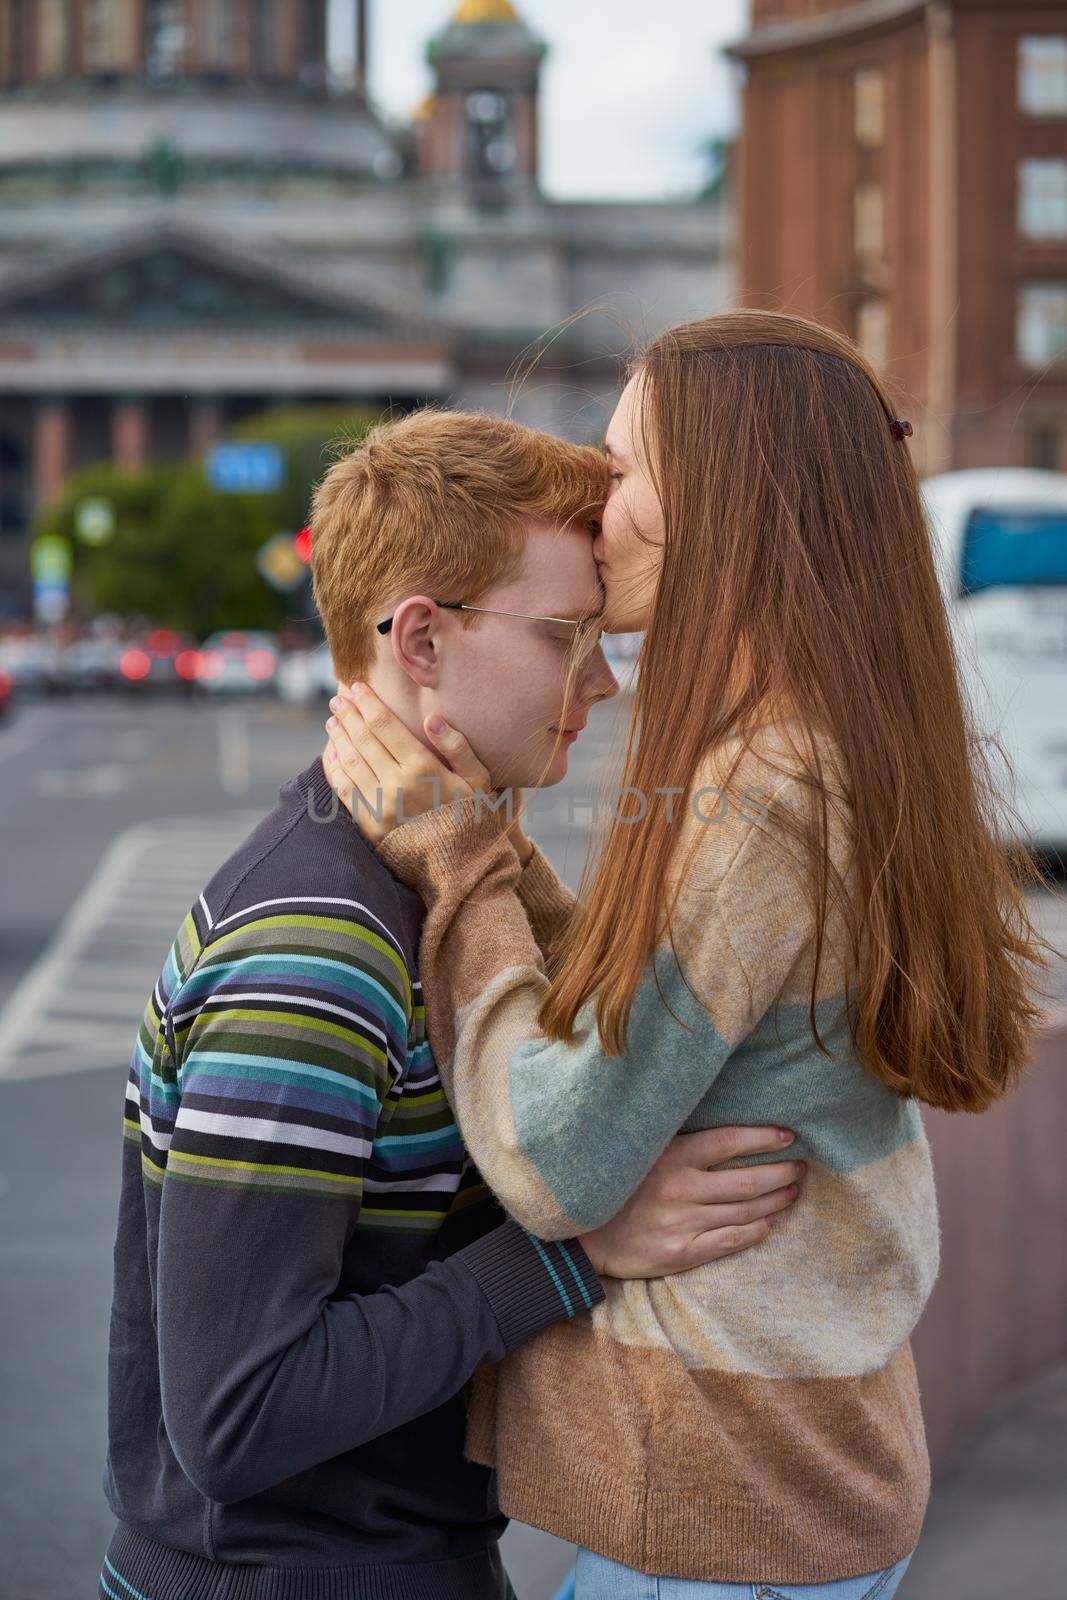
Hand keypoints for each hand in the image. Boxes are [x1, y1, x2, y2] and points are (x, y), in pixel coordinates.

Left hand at [324, 683, 489, 843]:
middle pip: (362, 739)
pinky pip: (344, 790)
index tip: (357, 688)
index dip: (367, 703)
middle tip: (338, 698)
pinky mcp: (369, 826)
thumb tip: (432, 718)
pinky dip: (334, 768)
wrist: (462, 870)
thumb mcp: (480, 780)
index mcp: (422, 767)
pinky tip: (331, 755)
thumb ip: (458, 747)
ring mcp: (379, 806)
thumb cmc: (475, 820)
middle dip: (348, 715)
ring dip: (338, 738)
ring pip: (349, 762)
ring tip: (333, 722)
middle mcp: (396, 784)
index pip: (385, 725)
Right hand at [578, 1126, 803, 1278]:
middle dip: (781, 1172)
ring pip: (744, 1211)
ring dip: (776, 1200)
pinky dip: (755, 1231)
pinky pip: (730, 1241)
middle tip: (801, 1167)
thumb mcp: (642, 1154)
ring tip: (793, 1191)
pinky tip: (769, 1223)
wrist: (582, 1236)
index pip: (728, 1141)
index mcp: (670, 1157)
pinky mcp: (681, 1253)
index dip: (763, 1138)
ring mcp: (682, 1223)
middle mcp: (680, 1189)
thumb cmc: (618, 1188)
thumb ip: (677, 1144)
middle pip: (746, 1180)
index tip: (787, 1135)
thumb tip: (723, 1130)